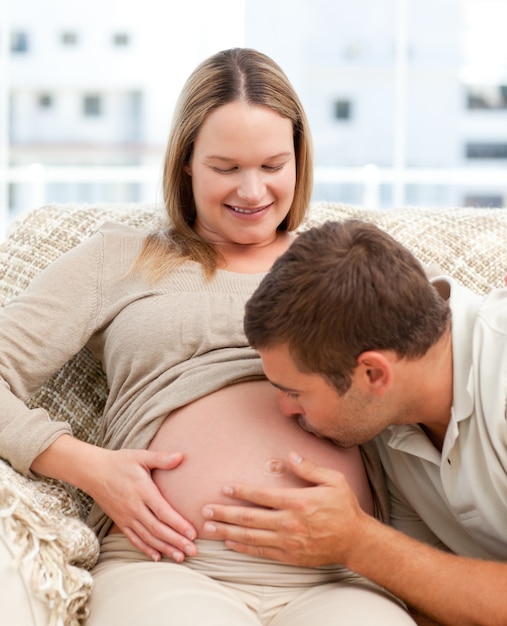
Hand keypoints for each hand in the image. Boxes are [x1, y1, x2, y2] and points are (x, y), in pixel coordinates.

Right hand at [81, 447, 197, 561]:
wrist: (93, 472)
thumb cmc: (120, 462)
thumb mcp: (140, 456)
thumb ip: (161, 458)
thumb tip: (181, 456)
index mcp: (143, 491)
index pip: (163, 512)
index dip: (179, 525)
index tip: (193, 534)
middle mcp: (134, 508)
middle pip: (158, 529)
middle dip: (177, 541)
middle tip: (193, 551)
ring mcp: (126, 517)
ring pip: (148, 537)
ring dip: (165, 548)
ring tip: (181, 557)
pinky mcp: (120, 522)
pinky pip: (134, 539)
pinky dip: (146, 549)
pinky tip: (157, 557)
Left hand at [201, 452, 367, 566]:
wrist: (355, 540)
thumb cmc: (344, 507)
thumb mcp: (333, 480)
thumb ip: (309, 468)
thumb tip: (289, 455)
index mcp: (297, 501)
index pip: (262, 495)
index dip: (241, 491)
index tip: (225, 488)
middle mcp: (289, 523)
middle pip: (249, 518)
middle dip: (225, 513)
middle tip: (205, 509)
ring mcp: (288, 542)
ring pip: (251, 536)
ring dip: (227, 531)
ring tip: (209, 527)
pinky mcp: (289, 556)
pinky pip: (261, 552)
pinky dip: (243, 548)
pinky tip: (230, 542)